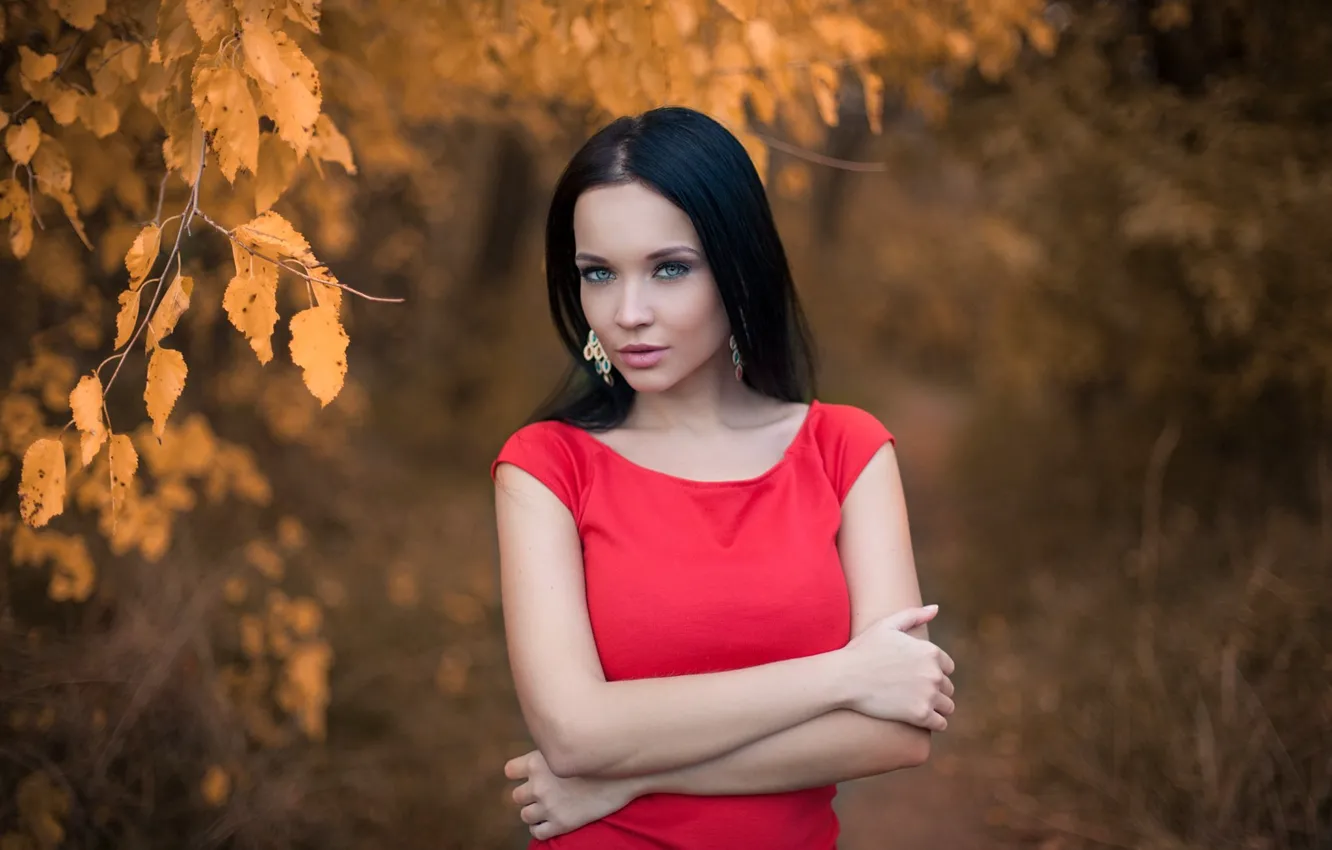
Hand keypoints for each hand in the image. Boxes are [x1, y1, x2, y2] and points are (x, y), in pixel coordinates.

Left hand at [505, 750, 641, 840]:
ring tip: (548, 808)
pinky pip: (537, 832)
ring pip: (525, 815)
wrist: (623, 777)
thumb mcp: (568, 746)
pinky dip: (541, 829)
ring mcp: (548, 806)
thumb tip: (543, 752)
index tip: (528, 774)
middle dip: (528, 795)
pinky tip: (551, 822)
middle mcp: (539, 784)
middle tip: (543, 793)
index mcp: (538, 762)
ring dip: (534, 812)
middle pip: (516, 795)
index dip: (518, 773)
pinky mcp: (560, 824)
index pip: (510, 771)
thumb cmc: (599, 757)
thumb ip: (550, 753)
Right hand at [839, 605, 955, 729]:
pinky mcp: (920, 715)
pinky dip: (934, 723)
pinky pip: (940, 724)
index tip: (917, 676)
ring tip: (918, 706)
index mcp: (930, 651)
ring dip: (937, 707)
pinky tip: (920, 719)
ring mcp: (928, 695)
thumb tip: (936, 608)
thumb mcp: (887, 625)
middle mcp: (934, 673)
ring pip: (947, 706)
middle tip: (914, 692)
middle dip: (935, 689)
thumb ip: (914, 615)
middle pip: (947, 687)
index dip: (933, 671)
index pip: (947, 667)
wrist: (845, 678)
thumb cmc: (863, 650)